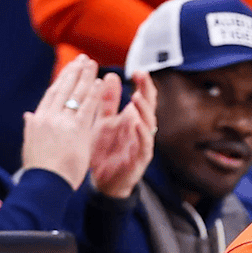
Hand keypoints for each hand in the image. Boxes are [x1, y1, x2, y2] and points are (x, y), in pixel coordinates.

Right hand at [21, 54, 108, 188]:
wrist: (44, 182)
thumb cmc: (39, 169)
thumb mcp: (30, 144)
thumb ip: (31, 127)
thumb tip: (28, 114)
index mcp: (37, 119)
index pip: (52, 95)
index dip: (62, 80)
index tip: (69, 70)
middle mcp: (48, 116)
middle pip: (63, 89)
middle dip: (74, 72)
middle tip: (83, 59)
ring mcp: (62, 122)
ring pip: (75, 94)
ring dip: (85, 77)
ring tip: (92, 64)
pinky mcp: (76, 130)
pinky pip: (86, 108)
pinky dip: (92, 94)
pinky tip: (99, 82)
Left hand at [89, 72, 156, 198]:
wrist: (102, 181)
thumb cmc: (105, 151)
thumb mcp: (103, 121)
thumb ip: (108, 101)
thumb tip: (111, 76)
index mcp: (132, 119)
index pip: (142, 98)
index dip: (143, 84)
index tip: (137, 71)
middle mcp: (140, 130)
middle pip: (149, 108)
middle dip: (147, 92)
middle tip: (142, 76)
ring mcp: (141, 145)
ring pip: (149, 125)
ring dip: (144, 111)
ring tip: (136, 97)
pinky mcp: (139, 160)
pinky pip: (144, 146)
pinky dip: (142, 135)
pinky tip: (137, 124)